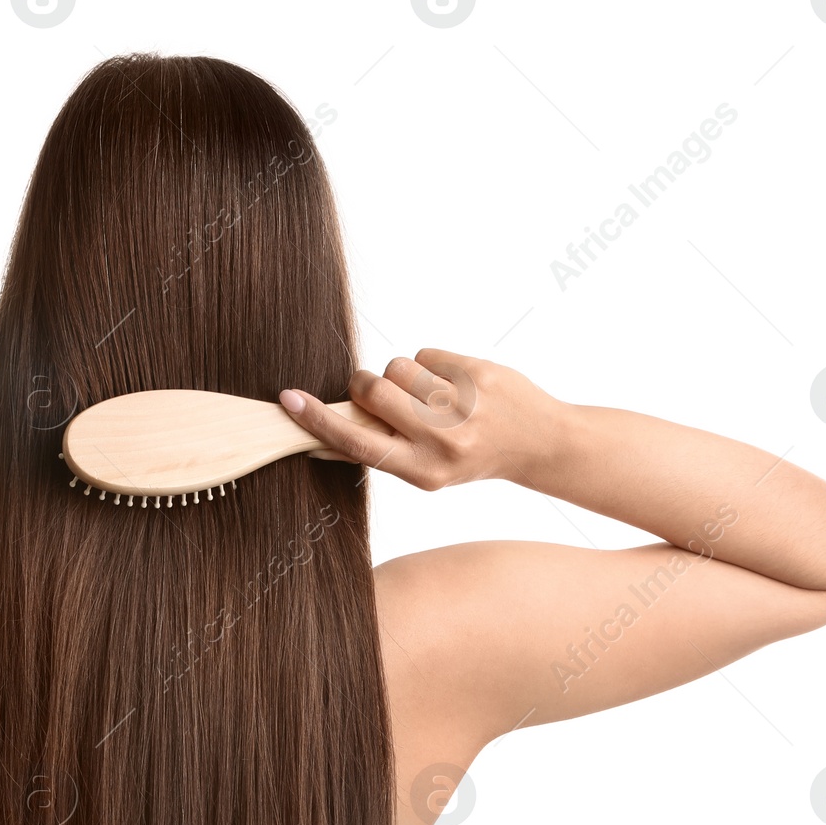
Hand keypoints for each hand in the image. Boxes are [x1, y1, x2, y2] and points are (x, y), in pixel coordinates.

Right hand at [281, 348, 561, 491]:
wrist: (537, 442)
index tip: (289, 400)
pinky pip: (425, 353)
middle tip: (384, 394)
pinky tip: (454, 384)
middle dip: (368, 384)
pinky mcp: (478, 374)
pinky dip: (431, 364)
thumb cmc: (468, 456)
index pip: (357, 442)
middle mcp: (441, 441)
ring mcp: (462, 405)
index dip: (318, 420)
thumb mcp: (424, 469)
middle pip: (372, 389)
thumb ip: (379, 449)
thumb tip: (321, 434)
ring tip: (429, 394)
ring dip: (403, 374)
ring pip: (396, 366)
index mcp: (422, 471)